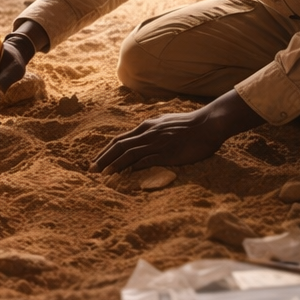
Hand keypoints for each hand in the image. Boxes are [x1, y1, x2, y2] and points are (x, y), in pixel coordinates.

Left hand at [90, 89, 260, 172]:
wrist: (208, 123)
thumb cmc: (190, 125)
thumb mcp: (165, 123)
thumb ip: (152, 131)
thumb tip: (142, 141)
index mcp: (146, 126)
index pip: (119, 140)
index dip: (106, 151)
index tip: (97, 160)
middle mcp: (147, 133)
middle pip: (118, 146)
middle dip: (103, 158)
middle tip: (91, 170)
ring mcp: (155, 143)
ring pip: (127, 154)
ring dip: (113, 165)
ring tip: (103, 175)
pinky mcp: (165, 152)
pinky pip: (144, 160)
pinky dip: (132, 168)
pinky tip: (124, 175)